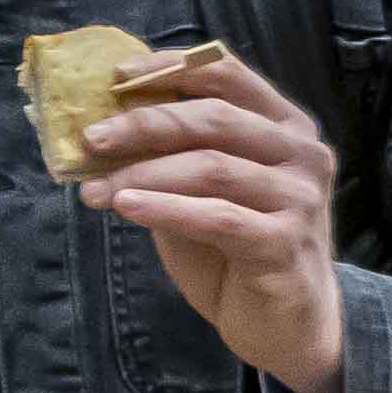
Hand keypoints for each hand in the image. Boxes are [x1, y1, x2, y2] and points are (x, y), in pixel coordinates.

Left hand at [82, 47, 346, 392]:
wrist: (288, 324)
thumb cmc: (238, 251)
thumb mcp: (203, 193)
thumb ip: (172, 158)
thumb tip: (104, 129)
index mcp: (284, 125)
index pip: (227, 75)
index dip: (170, 68)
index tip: (115, 77)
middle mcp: (301, 153)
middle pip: (214, 118)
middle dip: (144, 124)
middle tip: (90, 139)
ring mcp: (299, 198)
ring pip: (210, 167)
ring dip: (142, 174)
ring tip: (93, 189)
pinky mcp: (284, 243)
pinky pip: (217, 216)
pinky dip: (165, 209)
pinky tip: (125, 208)